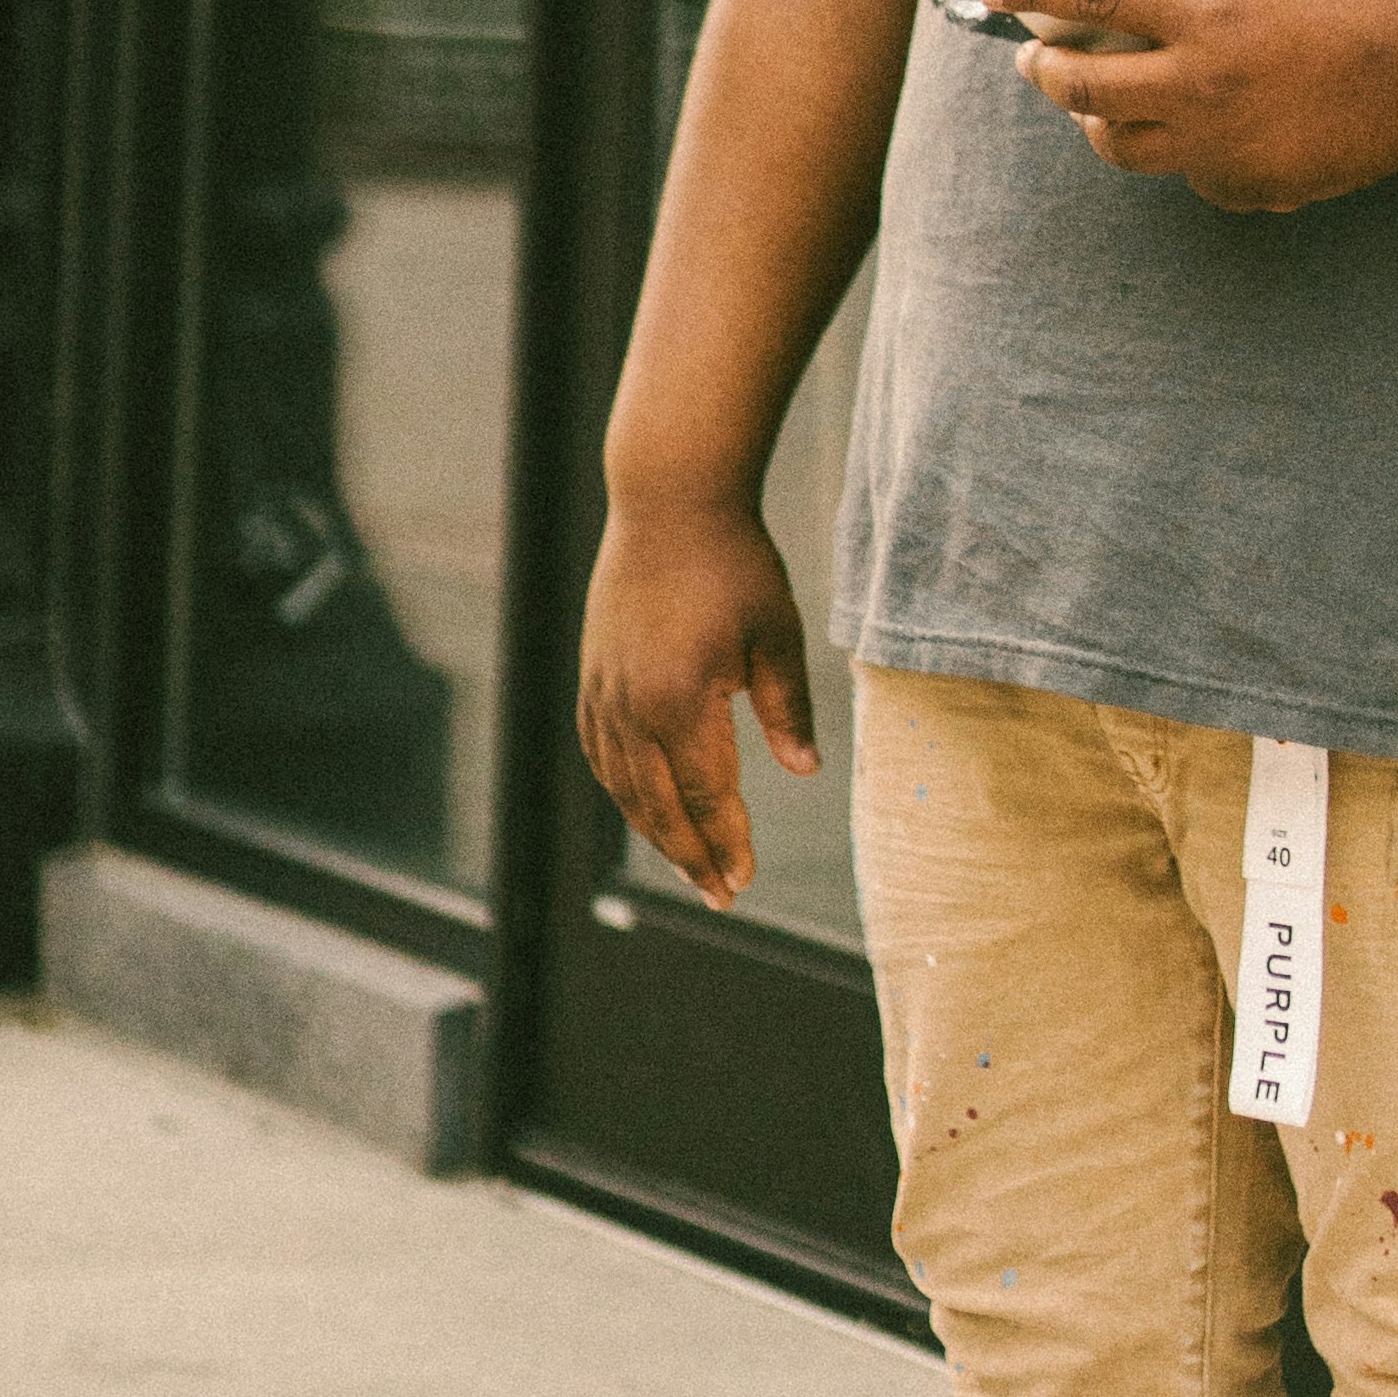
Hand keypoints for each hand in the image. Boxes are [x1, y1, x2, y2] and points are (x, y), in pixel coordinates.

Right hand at [578, 493, 817, 908]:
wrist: (670, 502)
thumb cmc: (735, 565)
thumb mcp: (778, 636)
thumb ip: (788, 710)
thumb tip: (805, 772)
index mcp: (681, 702)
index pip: (704, 796)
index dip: (726, 843)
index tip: (744, 880)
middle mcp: (631, 706)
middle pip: (658, 805)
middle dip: (691, 855)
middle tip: (721, 894)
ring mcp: (604, 690)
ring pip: (623, 785)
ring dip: (654, 830)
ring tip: (688, 862)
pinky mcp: (592, 673)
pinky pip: (599, 750)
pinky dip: (621, 787)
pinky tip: (642, 804)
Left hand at [982, 0, 1397, 213]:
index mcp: (1206, 13)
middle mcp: (1200, 86)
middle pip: (1082, 85)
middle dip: (1044, 66)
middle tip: (1035, 53)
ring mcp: (1218, 144)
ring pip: (1119, 143)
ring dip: (1094, 116)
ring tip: (1095, 94)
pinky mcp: (1244, 184)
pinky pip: (1183, 171)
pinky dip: (1173, 146)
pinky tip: (1188, 120)